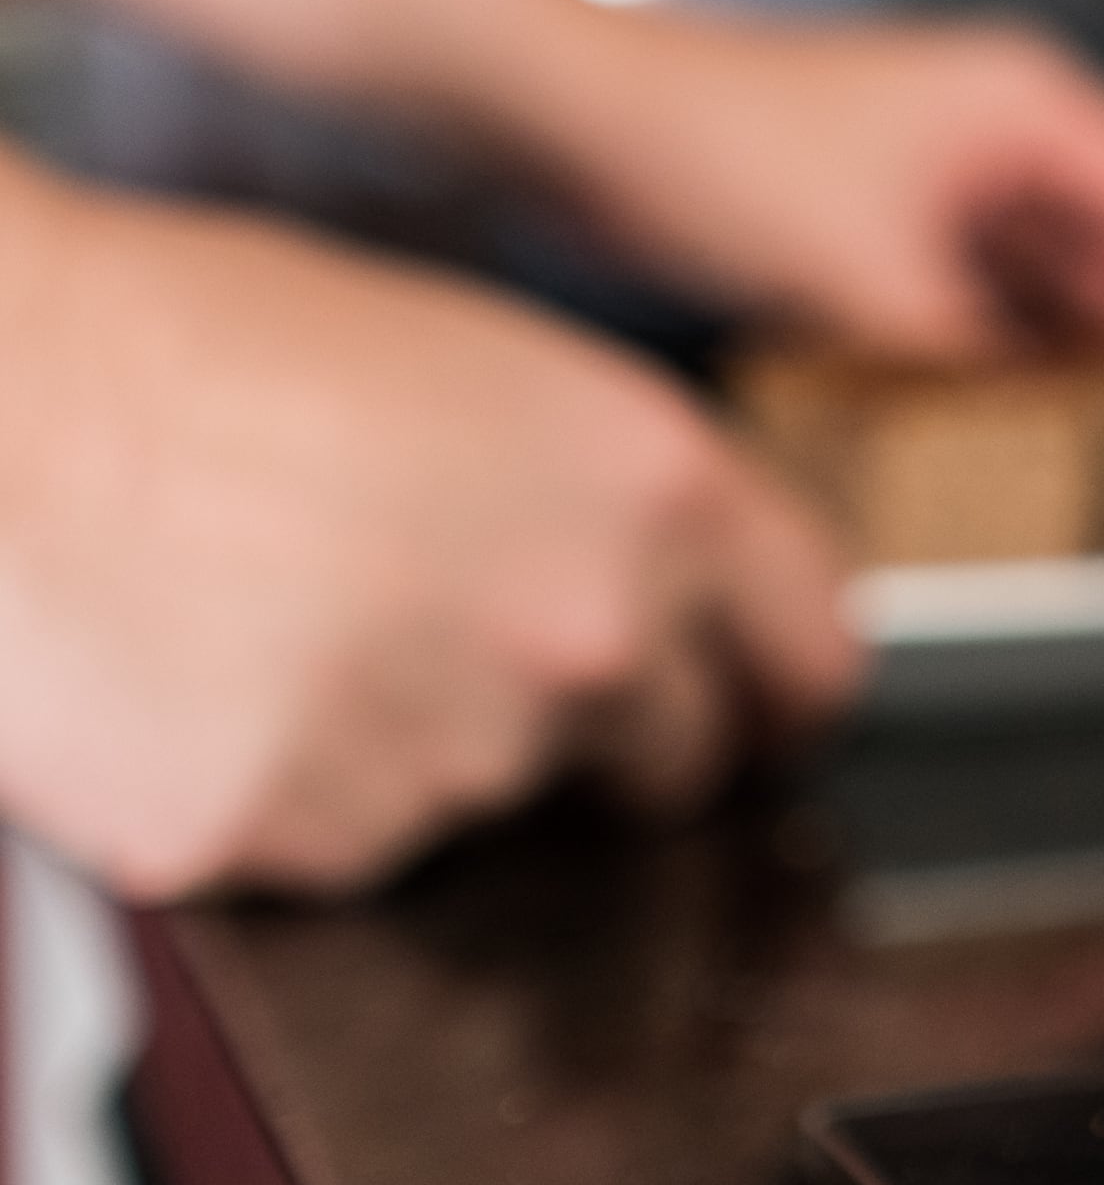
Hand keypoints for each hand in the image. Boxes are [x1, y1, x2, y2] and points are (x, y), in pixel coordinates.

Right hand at [0, 159, 859, 896]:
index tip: (760, 704)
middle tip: (472, 648)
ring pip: (490, 795)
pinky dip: (291, 790)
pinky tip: (214, 679)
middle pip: (674, 754)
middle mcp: (587, 626)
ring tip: (291, 614)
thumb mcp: (492, 368)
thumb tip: (679, 596)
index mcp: (655, 485)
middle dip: (607, 728)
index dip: (779, 681)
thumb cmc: (214, 338)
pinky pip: (342, 845)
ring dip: (422, 741)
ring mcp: (451, 745)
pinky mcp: (302, 834)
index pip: (809, 650)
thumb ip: (615, 498)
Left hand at [517, 10, 1103, 362]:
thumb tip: (1029, 433)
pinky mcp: (878, 197)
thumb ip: (973, 364)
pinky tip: (1015, 402)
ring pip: (1052, 258)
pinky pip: (985, 277)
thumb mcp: (873, 281)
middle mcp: (993, 120)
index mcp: (1023, 107)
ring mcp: (935, 157)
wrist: (579, 112)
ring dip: (1092, 333)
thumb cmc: (708, 141)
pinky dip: (1014, 336)